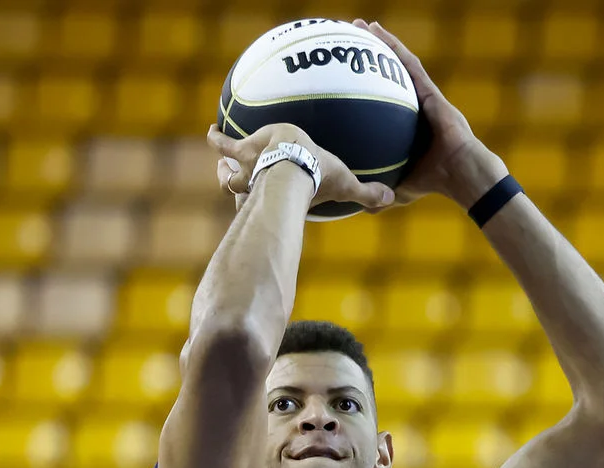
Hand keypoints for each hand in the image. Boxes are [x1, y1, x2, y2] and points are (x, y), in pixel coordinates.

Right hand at [208, 123, 394, 211]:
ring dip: (223, 168)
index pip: (274, 199)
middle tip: (230, 179)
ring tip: (216, 155)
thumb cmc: (318, 180)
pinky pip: (222, 145)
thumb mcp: (345, 184)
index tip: (263, 201)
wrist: (293, 166)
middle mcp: (259, 186)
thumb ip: (366, 192)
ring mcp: (246, 169)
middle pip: (242, 190)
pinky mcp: (241, 149)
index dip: (266, 203)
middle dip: (234, 184)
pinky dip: (215, 139)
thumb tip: (391, 199)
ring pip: (227, 173)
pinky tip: (211, 128)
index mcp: (283, 192)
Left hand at [354, 19, 507, 209]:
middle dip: (372, 54)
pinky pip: (411, 66)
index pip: (385, 99)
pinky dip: (395, 49)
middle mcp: (417, 105)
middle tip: (349, 38)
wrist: (462, 176)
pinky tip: (379, 34)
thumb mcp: (400, 188)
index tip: (345, 74)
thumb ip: (381, 192)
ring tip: (363, 26)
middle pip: (391, 74)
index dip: (368, 84)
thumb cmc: (436, 183)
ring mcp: (427, 96)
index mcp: (409, 123)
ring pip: (402, 63)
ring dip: (383, 42)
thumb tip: (361, 206)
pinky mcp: (433, 94)